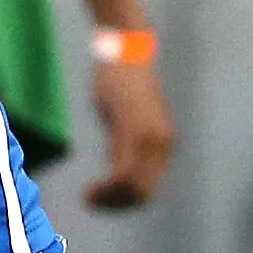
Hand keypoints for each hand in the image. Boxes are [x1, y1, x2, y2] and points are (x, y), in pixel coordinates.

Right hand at [85, 59, 175, 209]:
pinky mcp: (137, 130)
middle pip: (142, 194)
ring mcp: (153, 139)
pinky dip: (109, 187)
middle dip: (116, 204)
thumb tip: (117, 168)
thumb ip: (122, 143)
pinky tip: (92, 188)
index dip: (122, 202)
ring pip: (135, 188)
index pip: (147, 189)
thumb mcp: (121, 119)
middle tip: (90, 202)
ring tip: (89, 197)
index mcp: (161, 144)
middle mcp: (163, 145)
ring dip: (111, 199)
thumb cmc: (120, 80)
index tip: (97, 200)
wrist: (126, 48)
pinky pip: (126, 172)